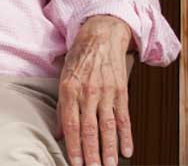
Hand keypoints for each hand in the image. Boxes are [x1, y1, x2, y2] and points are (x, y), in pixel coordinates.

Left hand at [58, 15, 133, 165]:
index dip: (73, 146)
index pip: (71, 124)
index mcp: (70, 90)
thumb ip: (62, 107)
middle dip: (91, 153)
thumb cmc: (80, 58)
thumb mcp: (63, 78)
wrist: (101, 35)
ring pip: (108, 127)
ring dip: (109, 149)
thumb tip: (59, 133)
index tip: (74, 163)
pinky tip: (128, 151)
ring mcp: (106, 92)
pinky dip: (127, 136)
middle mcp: (88, 92)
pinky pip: (124, 118)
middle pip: (89, 129)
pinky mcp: (121, 91)